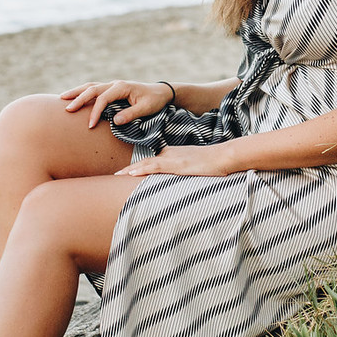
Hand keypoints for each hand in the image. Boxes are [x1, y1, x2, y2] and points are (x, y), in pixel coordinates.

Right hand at [60, 80, 173, 128]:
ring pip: (90, 86)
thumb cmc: (155, 101)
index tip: (90, 125)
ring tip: (62, 98)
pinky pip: (94, 89)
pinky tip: (75, 98)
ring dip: (77, 92)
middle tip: (67, 109)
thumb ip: (131, 114)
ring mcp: (112, 85)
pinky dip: (83, 93)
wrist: (161, 92)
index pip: (103, 98)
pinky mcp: (112, 89)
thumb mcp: (147, 108)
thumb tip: (115, 121)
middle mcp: (115, 84)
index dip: (95, 112)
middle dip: (78, 99)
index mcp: (122, 87)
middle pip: (92, 89)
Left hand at [114, 144, 236, 177]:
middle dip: (128, 169)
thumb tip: (178, 182)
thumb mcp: (194, 167)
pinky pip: (156, 166)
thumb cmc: (212, 164)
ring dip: (130, 170)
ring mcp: (172, 158)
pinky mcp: (177, 164)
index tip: (122, 174)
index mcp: (171, 155)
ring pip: (146, 164)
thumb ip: (183, 173)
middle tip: (113, 175)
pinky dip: (142, 170)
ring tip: (116, 175)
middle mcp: (168, 154)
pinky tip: (131, 173)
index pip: (149, 162)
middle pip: (144, 162)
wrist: (224, 156)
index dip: (135, 168)